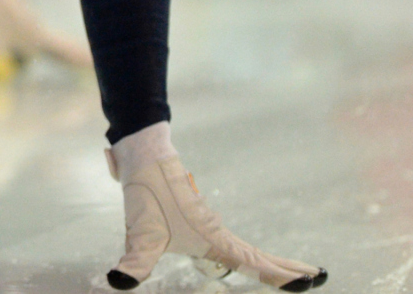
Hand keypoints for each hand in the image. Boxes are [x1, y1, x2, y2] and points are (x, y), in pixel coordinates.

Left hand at [107, 123, 325, 290]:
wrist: (145, 157)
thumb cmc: (146, 195)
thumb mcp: (139, 234)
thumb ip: (133, 263)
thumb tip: (117, 282)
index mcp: (214, 239)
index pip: (255, 265)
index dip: (281, 277)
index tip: (310, 283)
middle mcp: (218, 233)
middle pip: (260, 257)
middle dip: (287, 270)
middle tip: (318, 278)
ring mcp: (211, 225)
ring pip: (250, 248)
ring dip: (274, 261)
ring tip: (297, 271)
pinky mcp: (200, 219)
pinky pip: (235, 242)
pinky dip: (252, 253)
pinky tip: (249, 258)